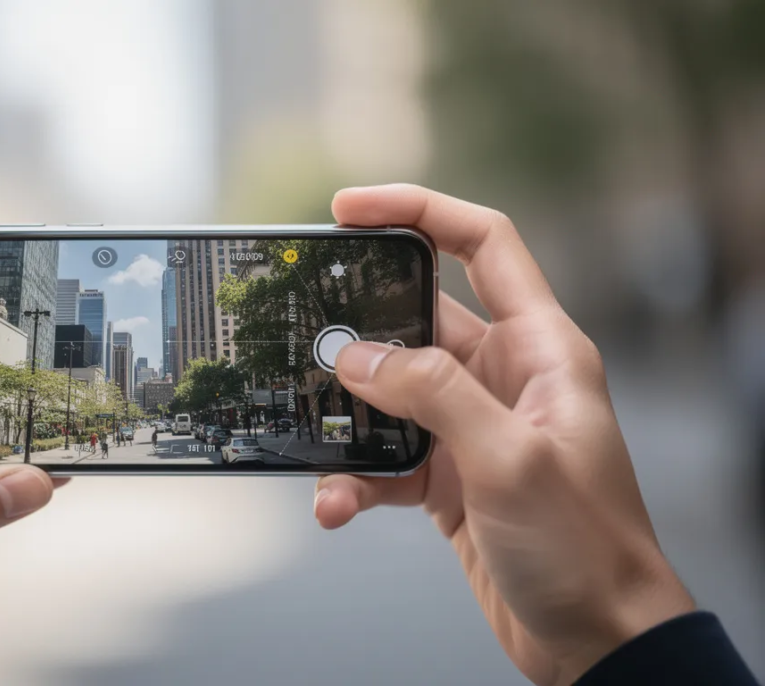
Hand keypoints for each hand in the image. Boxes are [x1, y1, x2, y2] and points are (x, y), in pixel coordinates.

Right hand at [314, 185, 694, 685]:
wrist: (596, 638)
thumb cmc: (586, 545)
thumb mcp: (509, 458)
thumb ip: (432, 395)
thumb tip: (358, 356)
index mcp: (540, 349)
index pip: (482, 244)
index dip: (418, 211)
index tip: (350, 210)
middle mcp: (503, 378)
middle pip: (417, 319)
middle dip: (359, 328)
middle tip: (304, 331)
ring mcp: (472, 427)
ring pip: (389, 394)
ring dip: (347, 419)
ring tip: (314, 436)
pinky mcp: (447, 476)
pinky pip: (384, 458)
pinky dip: (354, 478)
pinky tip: (337, 504)